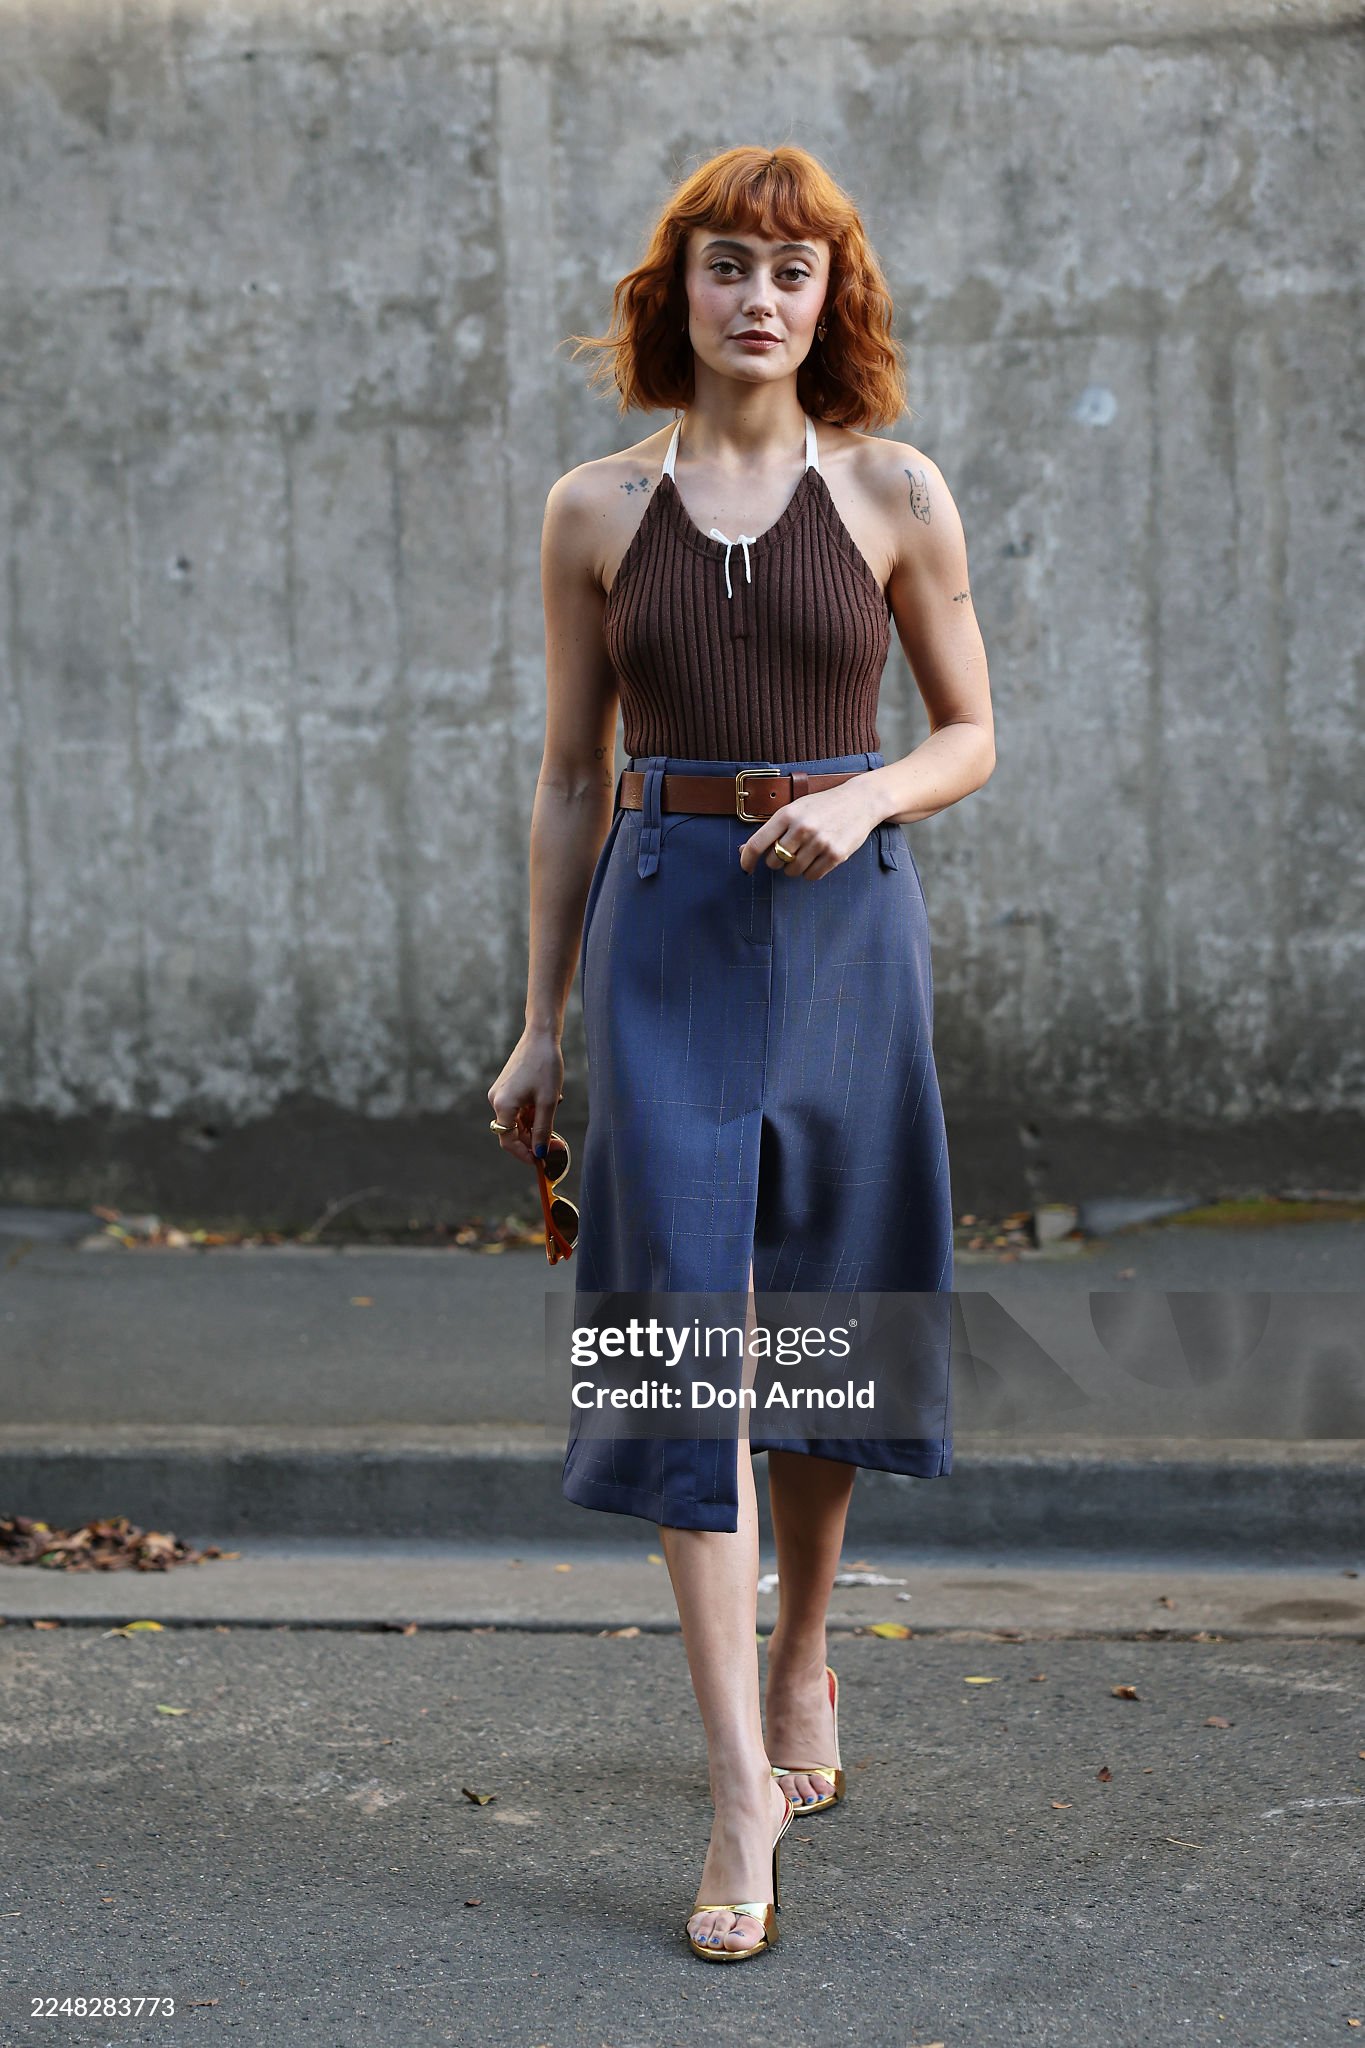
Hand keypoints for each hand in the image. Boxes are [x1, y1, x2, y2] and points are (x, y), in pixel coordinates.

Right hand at [487, 1028, 564, 1167]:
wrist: (541, 1036)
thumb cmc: (545, 1066)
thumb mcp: (547, 1102)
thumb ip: (543, 1130)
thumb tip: (541, 1153)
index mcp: (503, 1105)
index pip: (508, 1141)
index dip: (525, 1154)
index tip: (542, 1160)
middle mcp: (496, 1100)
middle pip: (512, 1132)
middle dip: (533, 1140)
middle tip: (557, 1144)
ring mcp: (500, 1093)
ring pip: (517, 1120)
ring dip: (535, 1124)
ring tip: (554, 1109)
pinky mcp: (507, 1087)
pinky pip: (519, 1108)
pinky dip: (533, 1111)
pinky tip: (549, 1100)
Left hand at [737, 783, 883, 880]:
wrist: (860, 801)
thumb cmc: (823, 806)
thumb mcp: (795, 809)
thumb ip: (771, 829)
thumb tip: (743, 851)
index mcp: (787, 814)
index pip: (757, 844)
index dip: (746, 860)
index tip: (746, 868)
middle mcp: (802, 828)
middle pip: (774, 861)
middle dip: (778, 860)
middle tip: (790, 850)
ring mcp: (820, 842)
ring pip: (792, 871)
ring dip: (794, 867)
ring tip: (806, 853)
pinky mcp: (836, 854)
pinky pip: (811, 876)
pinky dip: (810, 872)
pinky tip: (817, 858)